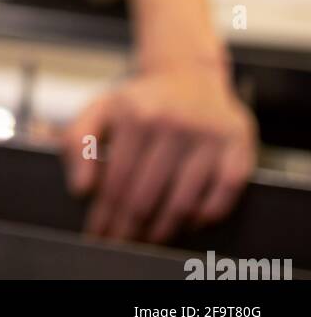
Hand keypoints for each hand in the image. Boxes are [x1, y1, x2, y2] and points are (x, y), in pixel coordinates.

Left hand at [59, 64, 257, 244]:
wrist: (190, 74)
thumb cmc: (142, 101)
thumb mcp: (103, 108)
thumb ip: (78, 141)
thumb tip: (81, 189)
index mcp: (136, 115)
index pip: (116, 182)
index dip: (105, 214)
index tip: (98, 234)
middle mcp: (173, 124)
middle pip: (146, 198)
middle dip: (129, 228)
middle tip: (121, 242)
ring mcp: (208, 136)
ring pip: (182, 204)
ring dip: (163, 229)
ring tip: (149, 237)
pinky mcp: (238, 147)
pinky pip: (221, 199)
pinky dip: (202, 217)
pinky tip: (187, 221)